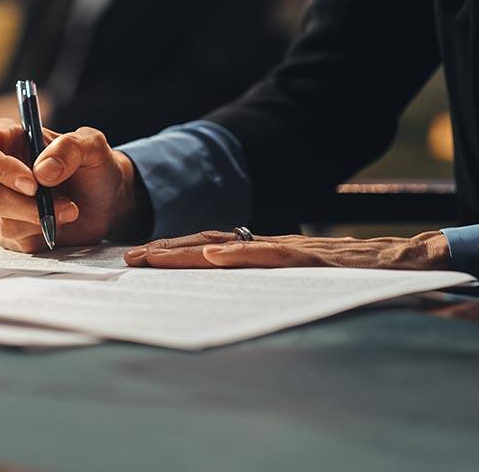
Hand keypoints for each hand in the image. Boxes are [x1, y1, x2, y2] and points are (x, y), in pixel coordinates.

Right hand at [0, 119, 144, 252]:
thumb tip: (42, 172)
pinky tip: (58, 221)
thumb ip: (70, 147)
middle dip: (30, 204)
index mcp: (2, 139)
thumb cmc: (93, 166)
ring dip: (41, 218)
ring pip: (2, 221)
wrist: (105, 201)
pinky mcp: (6, 230)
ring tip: (68, 208)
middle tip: (64, 202)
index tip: (33, 183)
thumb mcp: (93, 146)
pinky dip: (41, 232)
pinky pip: (14, 239)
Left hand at [123, 230, 451, 269]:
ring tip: (152, 258)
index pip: (205, 245)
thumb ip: (256, 277)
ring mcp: (284, 249)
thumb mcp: (289, 277)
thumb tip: (216, 282)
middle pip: (205, 242)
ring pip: (227, 245)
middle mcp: (265, 244)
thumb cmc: (340, 273)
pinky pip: (269, 254)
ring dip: (186, 251)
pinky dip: (239, 254)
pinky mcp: (307, 257)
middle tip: (128, 259)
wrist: (396, 261)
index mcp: (258, 249)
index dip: (170, 250)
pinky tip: (212, 256)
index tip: (136, 258)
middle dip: (164, 250)